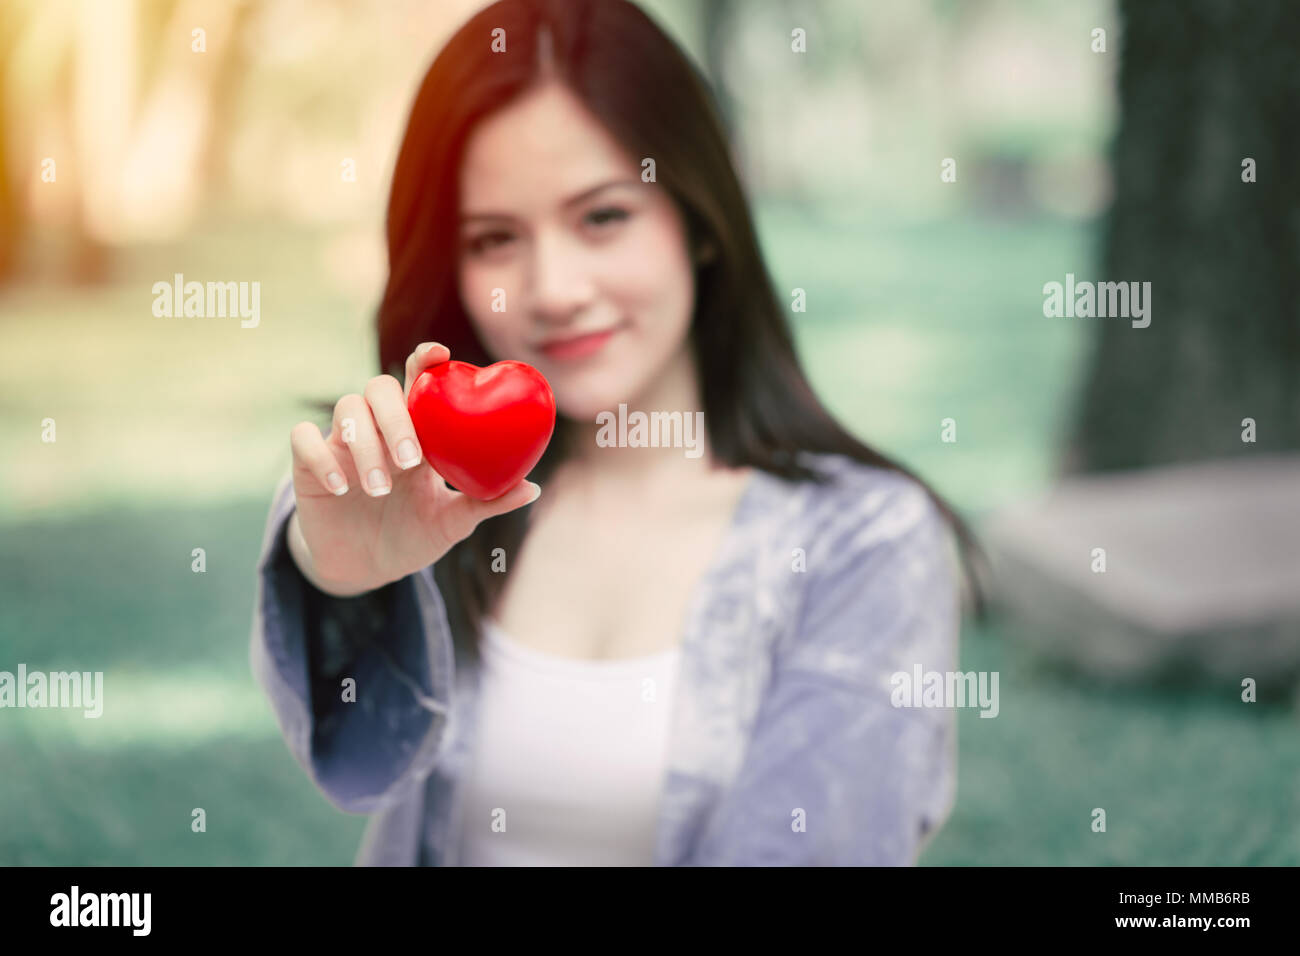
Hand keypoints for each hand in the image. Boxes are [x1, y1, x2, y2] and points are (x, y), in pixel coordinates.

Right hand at [286, 342, 540, 595]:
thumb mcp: (453, 523)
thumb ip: (487, 503)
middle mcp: (378, 429)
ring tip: (379, 489)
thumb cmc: (413, 535)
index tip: (440, 354)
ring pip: (345, 411)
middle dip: (395, 418)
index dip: (426, 360)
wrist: (365, 569)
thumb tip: (532, 490)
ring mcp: (341, 444)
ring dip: (365, 447)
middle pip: (378, 389)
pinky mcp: (308, 465)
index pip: (418, 382)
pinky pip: (303, 441)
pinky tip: (341, 487)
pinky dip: (321, 457)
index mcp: (416, 432)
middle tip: (411, 460)